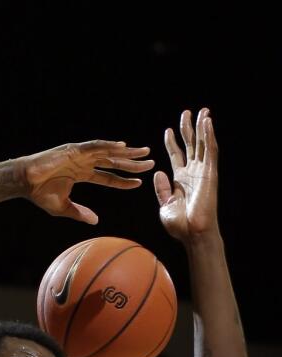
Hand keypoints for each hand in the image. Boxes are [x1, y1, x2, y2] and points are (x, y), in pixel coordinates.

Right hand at [20, 141, 153, 223]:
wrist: (24, 182)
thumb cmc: (39, 194)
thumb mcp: (63, 208)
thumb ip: (79, 213)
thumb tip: (96, 221)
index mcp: (81, 175)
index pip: (108, 178)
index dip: (123, 181)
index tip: (138, 183)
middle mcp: (83, 163)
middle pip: (113, 163)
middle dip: (132, 163)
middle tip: (150, 163)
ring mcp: (80, 154)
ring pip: (109, 153)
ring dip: (127, 152)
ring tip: (144, 152)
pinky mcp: (74, 149)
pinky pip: (95, 146)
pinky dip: (109, 146)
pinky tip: (123, 147)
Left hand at [156, 108, 218, 242]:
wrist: (192, 233)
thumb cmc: (179, 224)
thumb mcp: (165, 204)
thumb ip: (162, 189)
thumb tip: (158, 172)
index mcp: (180, 180)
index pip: (177, 156)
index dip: (172, 143)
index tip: (167, 130)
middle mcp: (193, 173)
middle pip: (191, 145)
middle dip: (188, 129)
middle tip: (186, 112)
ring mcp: (202, 172)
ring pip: (203, 144)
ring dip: (202, 127)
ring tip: (202, 111)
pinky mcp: (210, 173)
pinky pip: (210, 150)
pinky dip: (209, 136)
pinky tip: (207, 122)